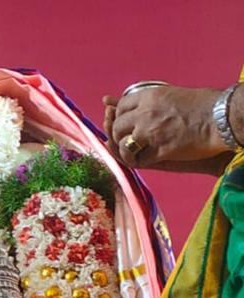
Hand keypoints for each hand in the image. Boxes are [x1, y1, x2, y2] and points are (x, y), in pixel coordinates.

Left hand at [103, 86, 227, 168]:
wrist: (224, 118)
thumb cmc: (207, 103)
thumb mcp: (175, 93)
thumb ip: (154, 99)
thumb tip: (140, 100)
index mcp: (150, 96)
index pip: (121, 106)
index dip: (119, 115)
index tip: (124, 120)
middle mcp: (146, 114)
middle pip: (118, 126)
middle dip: (117, 133)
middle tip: (123, 137)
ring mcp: (151, 133)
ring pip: (123, 144)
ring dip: (124, 149)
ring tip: (130, 150)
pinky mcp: (160, 150)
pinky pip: (137, 160)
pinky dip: (136, 161)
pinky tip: (140, 159)